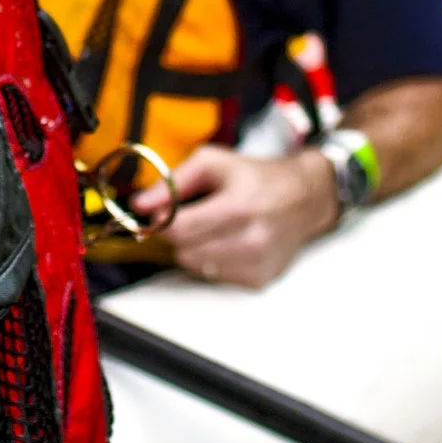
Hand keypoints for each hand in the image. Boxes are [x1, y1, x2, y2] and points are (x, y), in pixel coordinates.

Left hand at [138, 140, 336, 288]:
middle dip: (180, 234)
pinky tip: (231, 242)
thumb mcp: (212, 163)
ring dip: (196, 249)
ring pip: (196, 267)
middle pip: (184, 252)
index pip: (179, 230)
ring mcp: (257, 263)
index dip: (161, 222)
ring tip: (216, 228)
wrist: (303, 198)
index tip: (161, 213)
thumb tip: (138, 205)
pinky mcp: (260, 279)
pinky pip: (214, 277)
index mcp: (239, 206)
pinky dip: (214, 261)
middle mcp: (252, 239)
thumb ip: (172, 183)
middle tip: (195, 216)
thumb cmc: (254, 176)